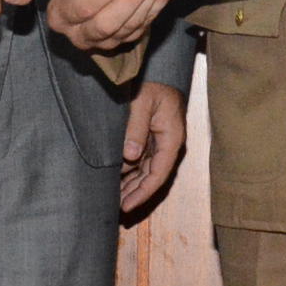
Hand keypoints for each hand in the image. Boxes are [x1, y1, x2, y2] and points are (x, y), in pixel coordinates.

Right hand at [47, 0, 176, 53]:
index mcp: (61, 16)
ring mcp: (105, 41)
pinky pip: (144, 24)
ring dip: (148, 1)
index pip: (84, 7)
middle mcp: (81, 34)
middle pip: (108, 23)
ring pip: (130, 26)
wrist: (78, 1)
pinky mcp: (125, 40)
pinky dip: (158, 4)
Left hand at [122, 81, 187, 211]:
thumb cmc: (152, 86)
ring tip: (113, 201)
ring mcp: (159, 145)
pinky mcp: (150, 143)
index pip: (159, 173)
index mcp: (172, 138)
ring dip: (131, 188)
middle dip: (135, 195)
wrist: (157, 75)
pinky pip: (140, 164)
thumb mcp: (142, 101)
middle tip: (116, 210)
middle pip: (152, 178)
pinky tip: (116, 184)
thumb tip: (130, 156)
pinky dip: (129, 175)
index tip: (127, 206)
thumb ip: (135, 126)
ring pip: (145, 174)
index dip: (143, 193)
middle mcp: (168, 146)